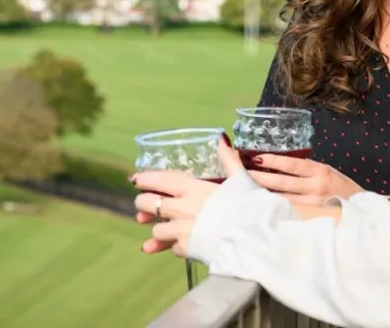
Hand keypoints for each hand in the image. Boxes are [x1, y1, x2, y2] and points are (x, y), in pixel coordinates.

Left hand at [133, 136, 243, 257]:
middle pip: (149, 204)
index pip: (162, 180)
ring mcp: (182, 230)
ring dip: (159, 228)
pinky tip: (177, 245)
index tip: (136, 179)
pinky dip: (174, 246)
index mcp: (193, 189)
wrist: (253, 239)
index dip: (146, 178)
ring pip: (156, 229)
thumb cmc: (249, 206)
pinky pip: (172, 247)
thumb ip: (228, 160)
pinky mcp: (187, 249)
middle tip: (144, 204)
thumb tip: (221, 139)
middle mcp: (182, 209)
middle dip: (143, 203)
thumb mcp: (240, 179)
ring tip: (163, 228)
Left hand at [248, 155, 362, 205]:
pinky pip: (286, 213)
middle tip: (239, 172)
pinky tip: (257, 207)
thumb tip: (279, 166)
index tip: (255, 157)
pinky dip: (271, 209)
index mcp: (321, 171)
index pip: (292, 164)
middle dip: (258, 176)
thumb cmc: (345, 193)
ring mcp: (312, 206)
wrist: (363, 216)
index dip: (272, 160)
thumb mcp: (330, 174)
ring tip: (241, 189)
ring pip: (280, 199)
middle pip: (281, 182)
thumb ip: (308, 171)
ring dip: (260, 194)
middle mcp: (316, 187)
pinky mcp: (310, 220)